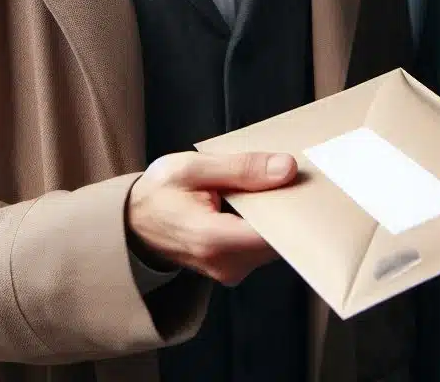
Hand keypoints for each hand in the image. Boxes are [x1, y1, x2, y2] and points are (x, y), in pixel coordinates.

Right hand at [126, 151, 297, 285]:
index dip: (297, 207)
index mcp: (213, 239)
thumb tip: (286, 168)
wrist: (131, 225)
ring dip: (278, 213)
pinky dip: (267, 222)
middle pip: (281, 237)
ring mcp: (231, 270)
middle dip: (289, 204)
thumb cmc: (159, 193)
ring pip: (275, 242)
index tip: (308, 182)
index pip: (276, 232)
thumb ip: (241, 168)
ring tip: (268, 181)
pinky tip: (257, 198)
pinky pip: (263, 245)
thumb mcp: (193, 167)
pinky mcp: (234, 268)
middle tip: (289, 171)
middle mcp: (226, 264)